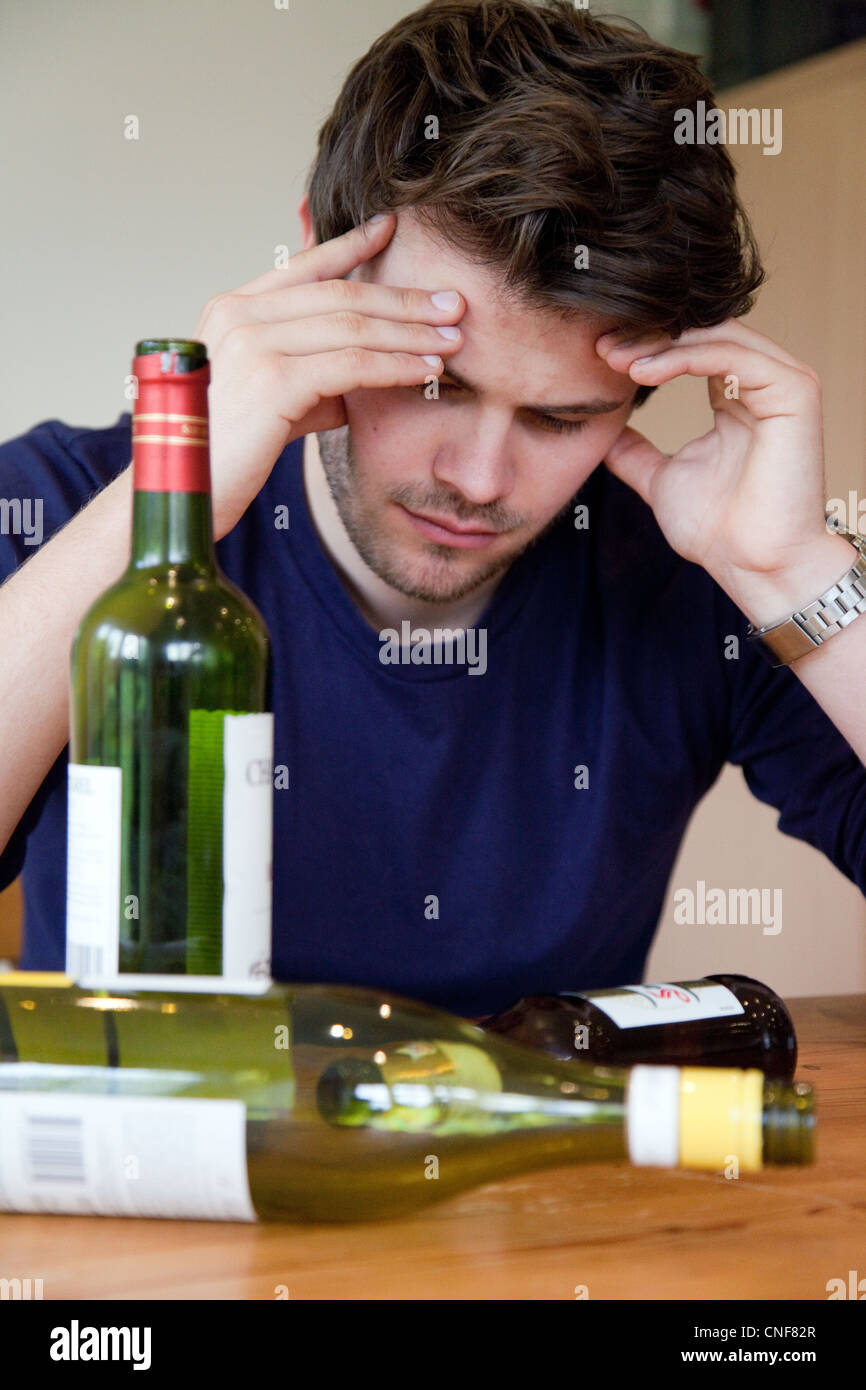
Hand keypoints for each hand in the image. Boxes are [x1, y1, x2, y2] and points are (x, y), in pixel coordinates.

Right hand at [193, 214, 464, 537]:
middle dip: (404, 299)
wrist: (182, 488)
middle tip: (453, 303)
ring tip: (453, 339)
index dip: (351, 245)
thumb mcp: (271, 403)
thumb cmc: (223, 453)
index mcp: (233, 310)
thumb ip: (312, 381)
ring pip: (352, 326)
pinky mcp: (271, 379)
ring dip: (411, 333)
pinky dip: (396, 365)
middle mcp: (238, 315)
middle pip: (340, 294)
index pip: (303, 267)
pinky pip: (351, 364)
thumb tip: (361, 381)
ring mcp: (252, 342)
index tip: (392, 229)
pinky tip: (426, 370)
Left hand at [595, 320, 851, 621]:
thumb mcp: (661, 479)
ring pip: (716, 335)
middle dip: (647, 335)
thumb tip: (602, 432)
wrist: (752, 565)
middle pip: (702, 332)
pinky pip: (734, 355)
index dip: (644, 346)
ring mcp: (783, 384)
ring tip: (617, 360)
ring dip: (660, 343)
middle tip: (601, 347)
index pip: (690, 348)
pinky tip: (645, 371)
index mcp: (736, 397)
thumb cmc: (718, 531)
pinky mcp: (794, 392)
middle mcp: (763, 383)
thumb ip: (635, 452)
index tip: (597, 356)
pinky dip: (686, 357)